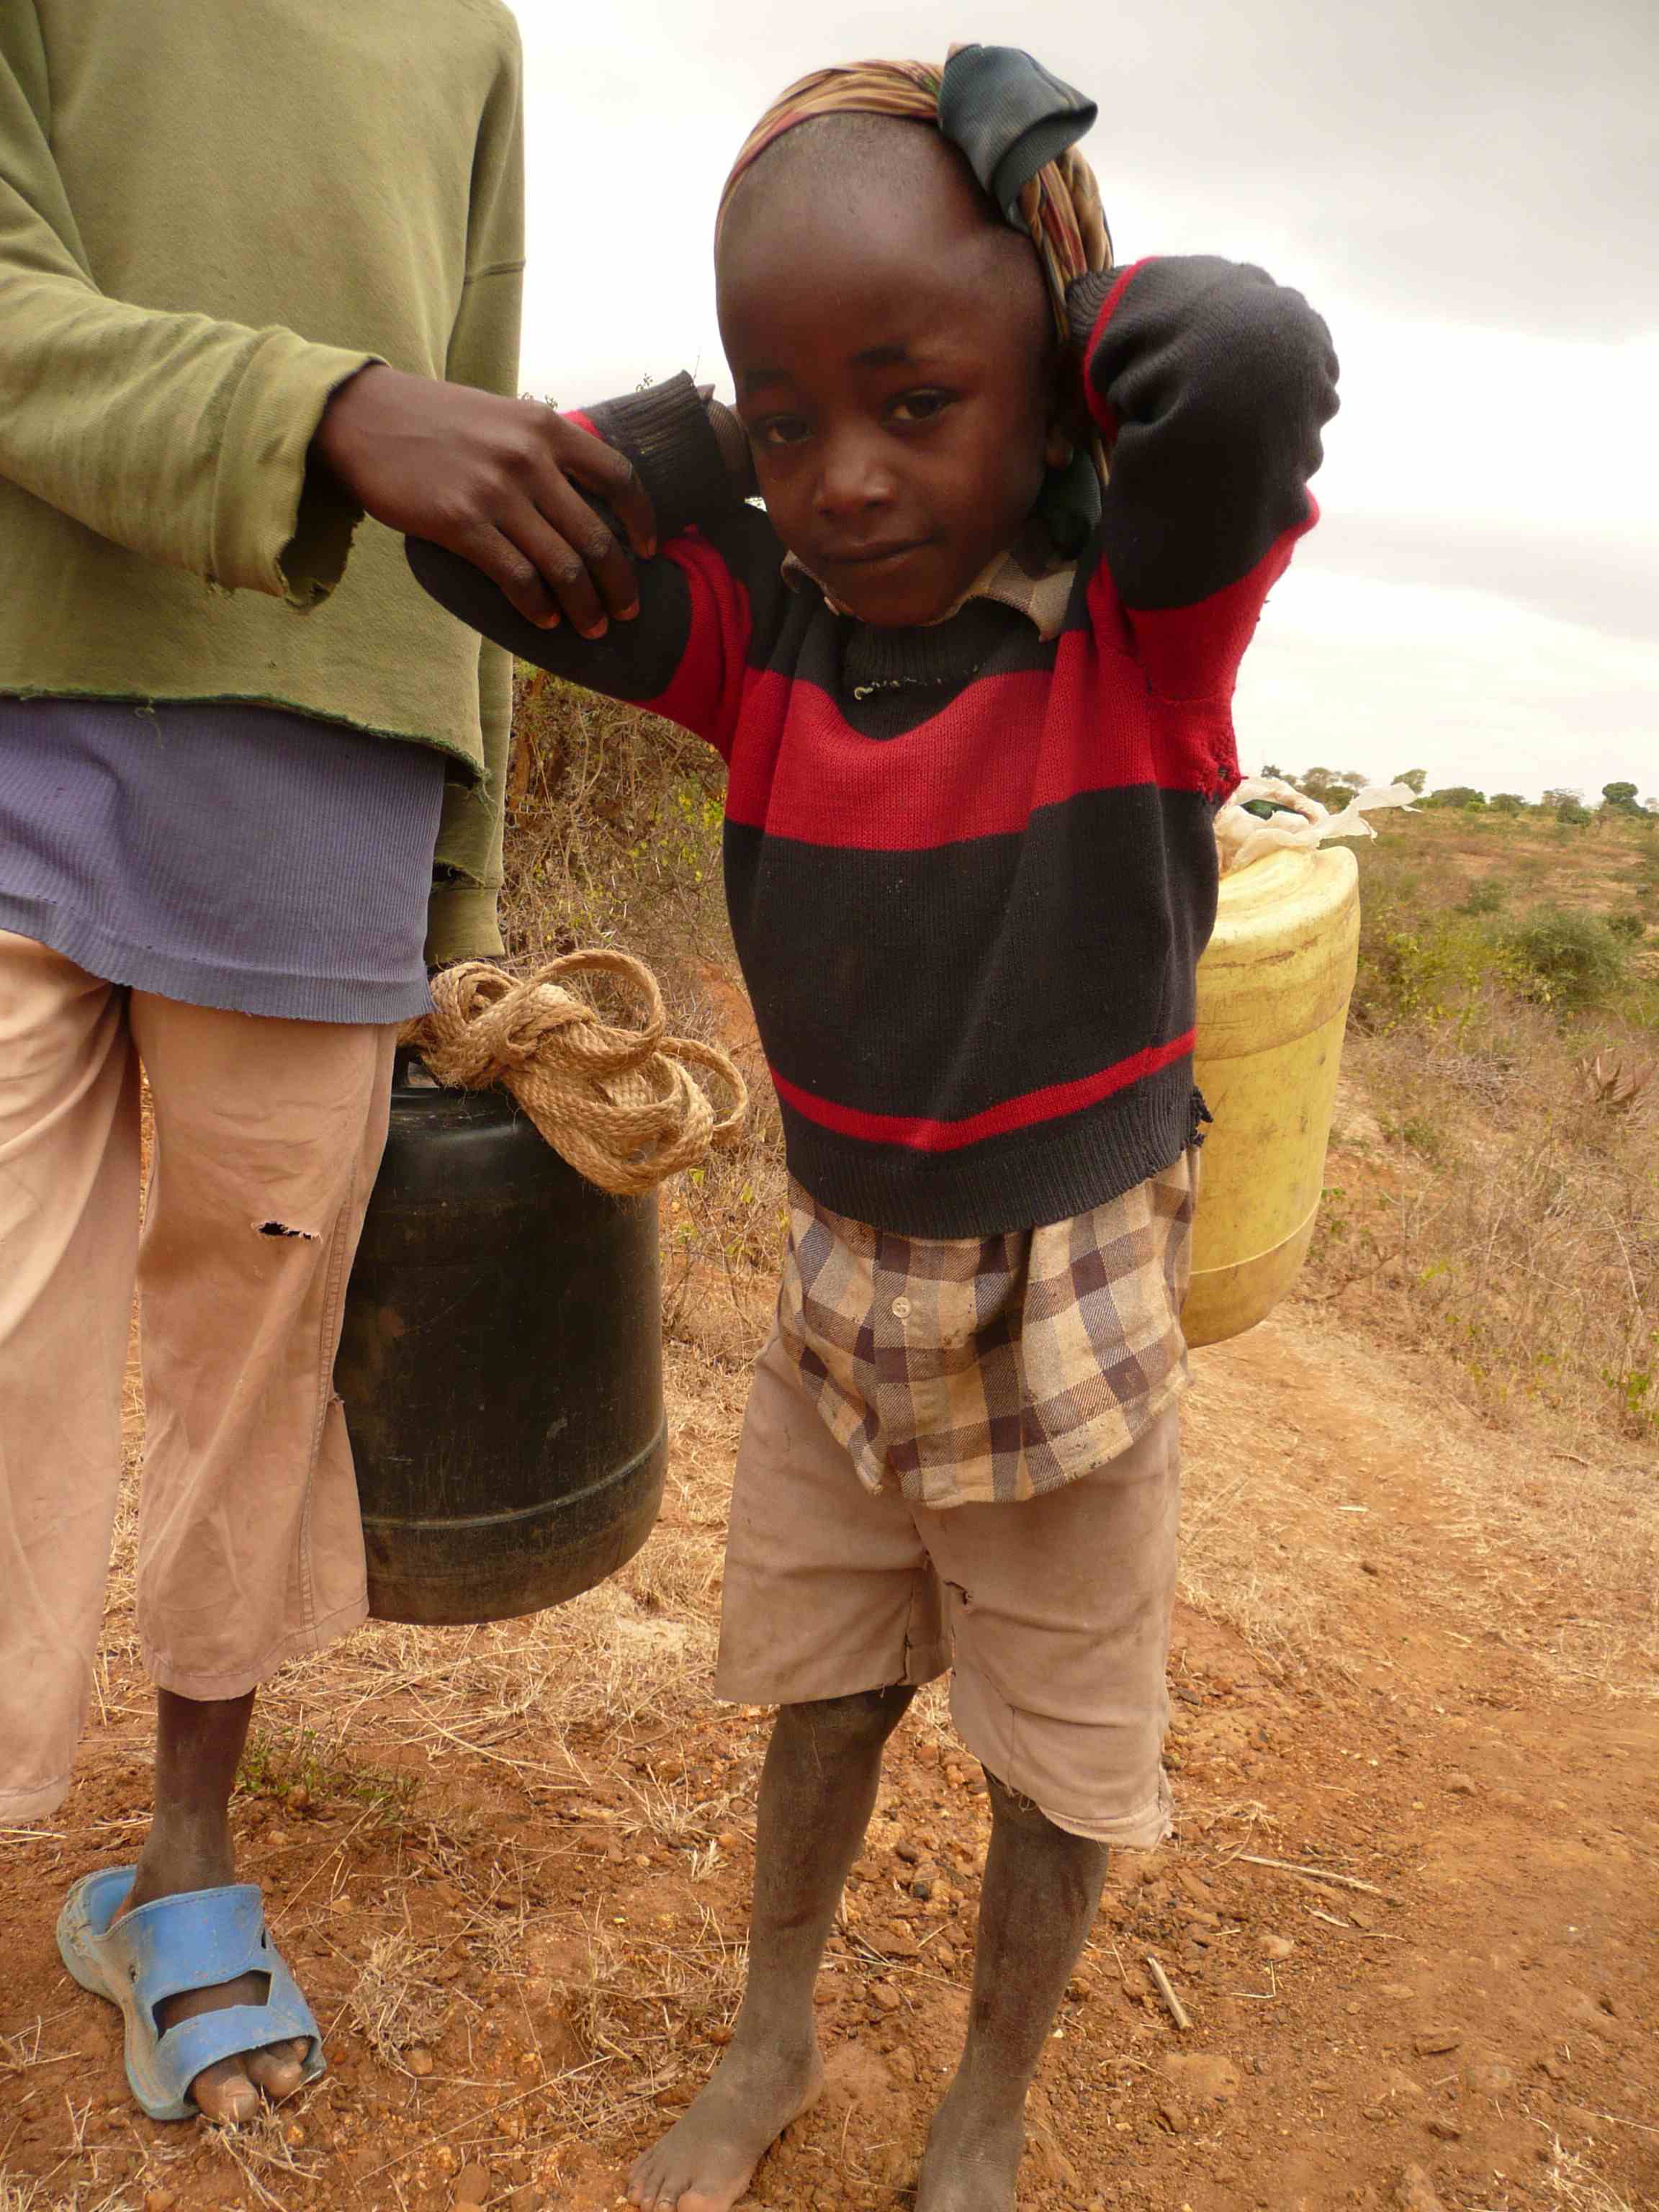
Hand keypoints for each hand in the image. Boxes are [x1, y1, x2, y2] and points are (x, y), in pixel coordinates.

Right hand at [314, 365, 654, 635]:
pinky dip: (537, 607)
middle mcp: (527, 459)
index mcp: (545, 427)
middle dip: (619, 584)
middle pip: (596, 536)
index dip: (643, 520)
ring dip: (584, 607)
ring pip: (562, 566)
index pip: (619, 477)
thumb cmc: (435, 420)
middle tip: (626, 611)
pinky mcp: (460, 524)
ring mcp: (494, 492)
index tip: (649, 551)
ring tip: (591, 627)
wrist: (363, 416)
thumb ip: (544, 448)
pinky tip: (545, 620)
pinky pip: (515, 578)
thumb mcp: (503, 415)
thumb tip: (586, 497)